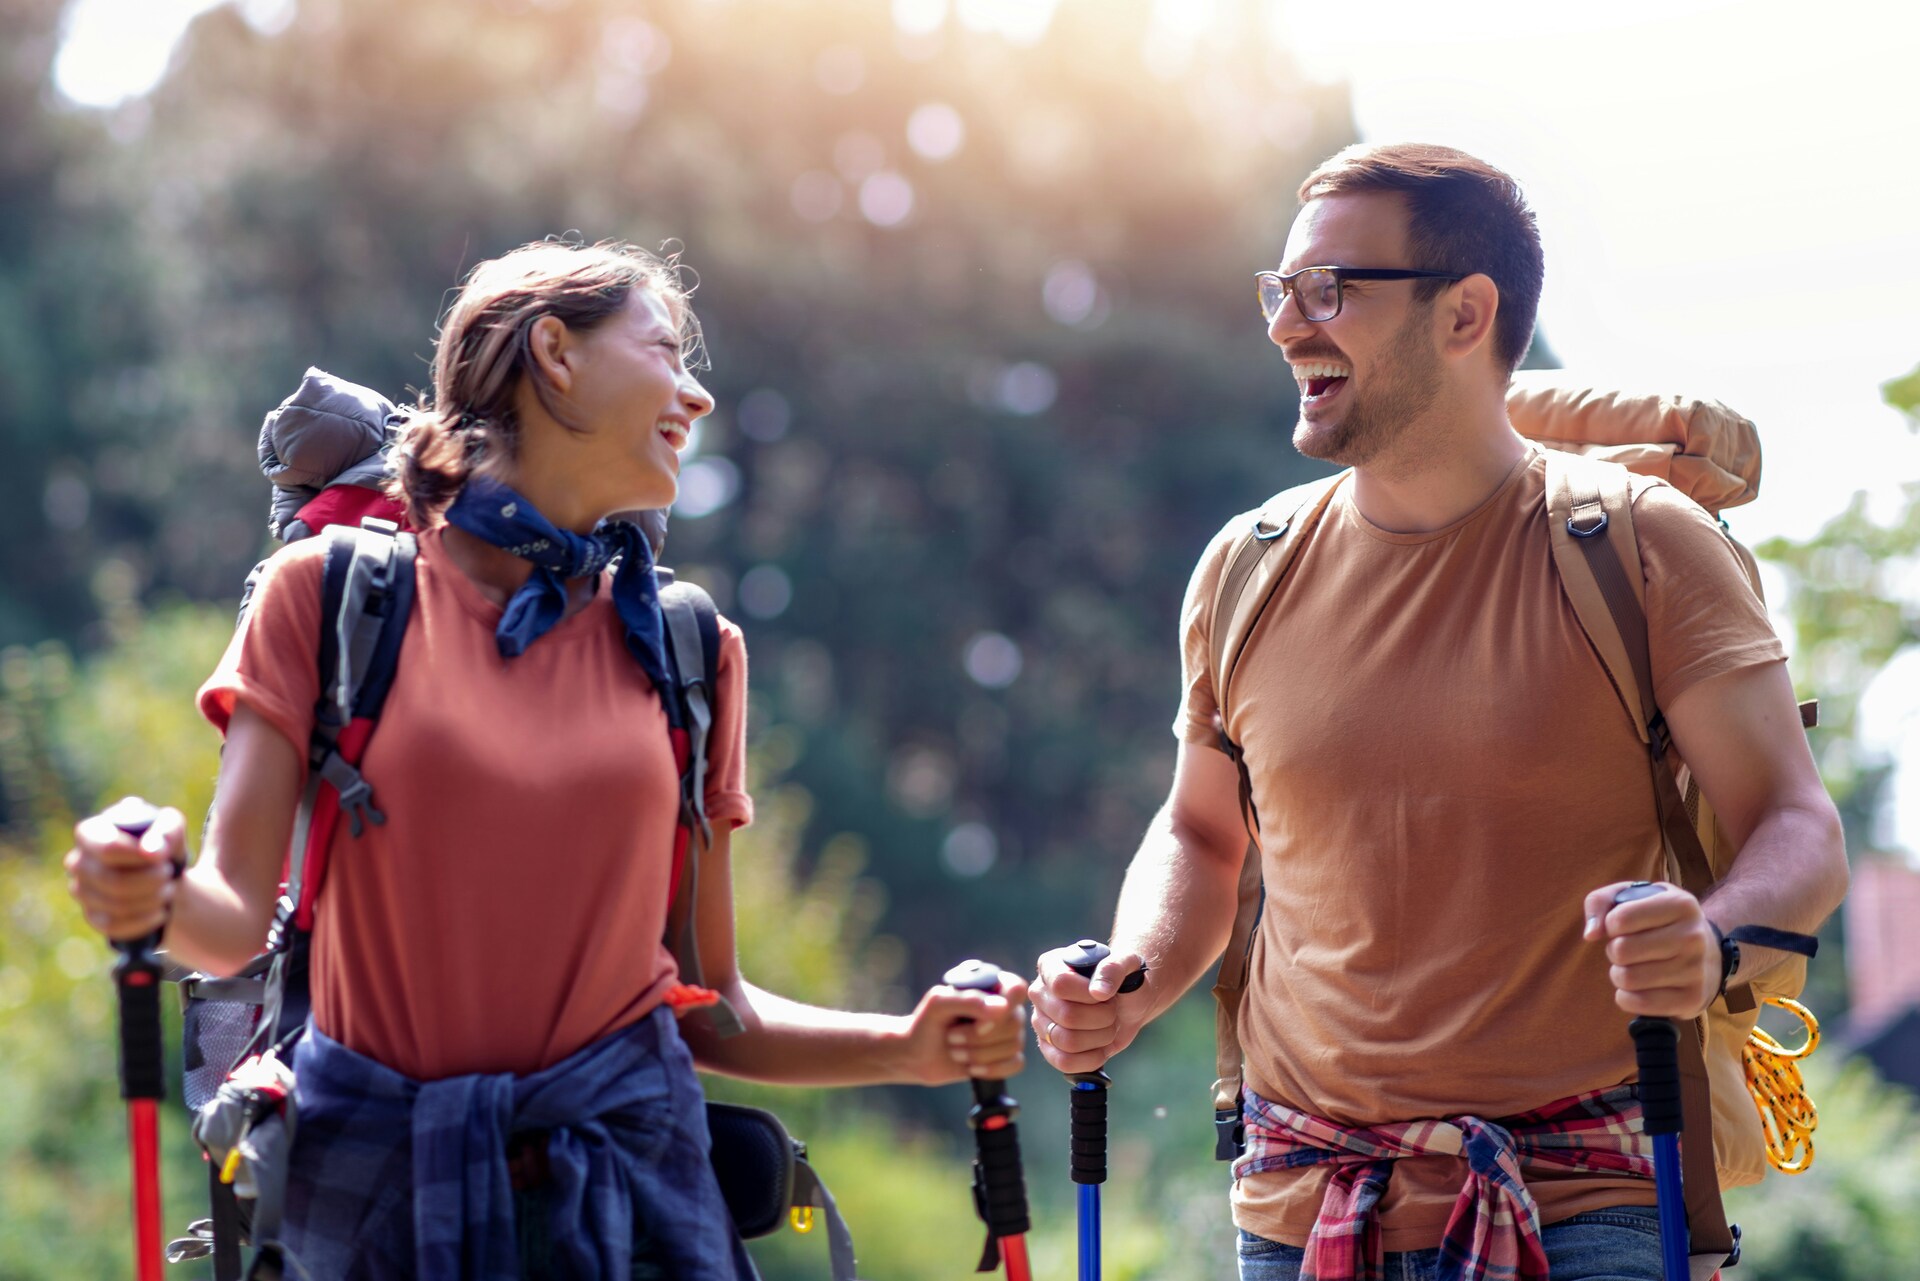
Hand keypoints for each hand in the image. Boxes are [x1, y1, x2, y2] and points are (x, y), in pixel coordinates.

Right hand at [65, 804, 188, 942]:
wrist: (162, 873)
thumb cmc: (161, 844)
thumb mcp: (171, 827)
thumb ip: (167, 830)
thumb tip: (151, 851)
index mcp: (90, 834)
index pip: (109, 848)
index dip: (139, 856)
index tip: (163, 857)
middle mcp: (78, 863)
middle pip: (114, 881)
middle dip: (151, 880)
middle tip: (168, 874)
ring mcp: (81, 892)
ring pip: (116, 905)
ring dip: (151, 899)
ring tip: (167, 890)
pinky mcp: (92, 916)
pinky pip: (114, 926)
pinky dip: (143, 921)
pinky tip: (160, 912)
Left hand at [901, 971, 1028, 1084]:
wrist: (917, 1054)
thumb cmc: (927, 1022)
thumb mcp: (939, 1003)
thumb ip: (969, 1000)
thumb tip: (1003, 1008)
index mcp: (991, 987)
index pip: (1017, 989)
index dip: (1003, 1007)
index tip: (978, 1022)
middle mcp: (1004, 1009)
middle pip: (1015, 1023)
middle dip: (979, 1037)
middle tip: (951, 1037)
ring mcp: (1007, 1033)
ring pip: (1014, 1045)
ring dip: (979, 1054)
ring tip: (955, 1052)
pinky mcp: (1006, 1057)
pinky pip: (1016, 1064)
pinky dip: (992, 1069)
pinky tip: (972, 1069)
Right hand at [1029, 942, 1147, 1074]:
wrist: (1128, 1001)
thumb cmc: (1123, 977)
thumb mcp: (1126, 962)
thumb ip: (1113, 969)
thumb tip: (1098, 992)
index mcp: (1051, 966)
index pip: (1061, 984)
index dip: (1088, 995)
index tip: (1107, 994)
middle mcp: (1040, 993)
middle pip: (1067, 1016)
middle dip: (1102, 1018)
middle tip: (1112, 1011)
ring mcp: (1041, 1022)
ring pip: (1067, 1041)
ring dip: (1100, 1038)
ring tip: (1108, 1027)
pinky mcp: (1049, 1047)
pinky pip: (1064, 1063)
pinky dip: (1091, 1059)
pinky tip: (1102, 1048)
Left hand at [1583, 881, 1718, 1018]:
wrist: (1708, 952)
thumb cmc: (1658, 921)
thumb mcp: (1633, 896)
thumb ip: (1600, 902)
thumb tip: (1590, 934)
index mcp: (1681, 905)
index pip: (1620, 919)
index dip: (1610, 925)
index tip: (1622, 926)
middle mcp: (1693, 937)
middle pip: (1621, 951)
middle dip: (1614, 951)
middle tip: (1626, 950)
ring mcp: (1695, 970)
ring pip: (1627, 979)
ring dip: (1619, 975)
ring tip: (1633, 967)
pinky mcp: (1692, 999)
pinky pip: (1638, 1003)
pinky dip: (1626, 997)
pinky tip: (1637, 988)